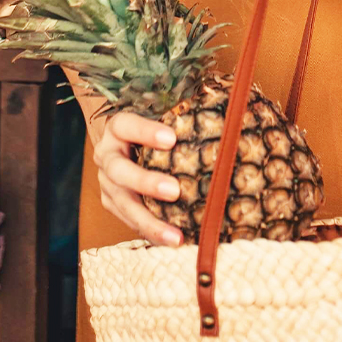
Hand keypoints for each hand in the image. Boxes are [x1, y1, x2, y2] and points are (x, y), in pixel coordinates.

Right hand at [93, 112, 183, 245]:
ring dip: (149, 221)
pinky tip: (174, 242)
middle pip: (120, 171)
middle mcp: (108, 157)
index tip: (171, 138)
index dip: (145, 132)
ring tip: (176, 236)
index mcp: (117, 129)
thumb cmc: (153, 126)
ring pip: (123, 204)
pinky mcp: (112, 204)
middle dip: (146, 182)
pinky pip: (129, 222)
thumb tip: (234, 99)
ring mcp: (108, 184)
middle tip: (174, 191)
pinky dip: (151, 232)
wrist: (123, 143)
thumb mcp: (161, 113)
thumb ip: (186, 108)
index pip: (125, 125)